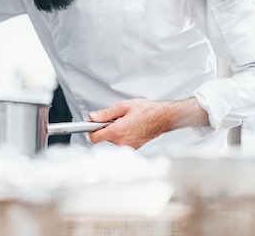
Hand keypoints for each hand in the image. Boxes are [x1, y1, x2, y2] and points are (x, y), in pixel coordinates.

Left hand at [87, 97, 208, 149]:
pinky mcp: (133, 147)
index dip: (90, 130)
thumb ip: (106, 113)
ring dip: (113, 130)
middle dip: (104, 128)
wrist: (164, 118)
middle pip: (102, 138)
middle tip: (113, 118)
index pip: (94, 138)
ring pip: (111, 140)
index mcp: (118, 131)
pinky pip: (120, 141)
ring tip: (124, 121)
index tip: (91, 124)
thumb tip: (92, 117)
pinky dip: (121, 134)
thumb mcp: (123, 106)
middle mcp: (122, 142)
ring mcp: (128, 146)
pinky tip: (130, 126)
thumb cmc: (148, 111)